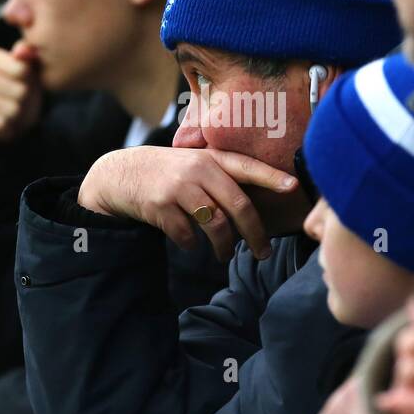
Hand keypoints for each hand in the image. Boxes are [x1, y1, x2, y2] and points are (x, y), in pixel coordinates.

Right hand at [77, 146, 296, 262]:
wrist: (120, 174)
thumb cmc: (167, 172)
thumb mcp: (193, 163)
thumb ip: (220, 176)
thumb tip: (254, 208)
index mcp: (210, 158)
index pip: (247, 167)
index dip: (271, 177)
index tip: (293, 186)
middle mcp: (197, 169)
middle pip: (238, 204)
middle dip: (254, 233)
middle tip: (262, 252)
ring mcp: (179, 187)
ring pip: (215, 224)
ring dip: (223, 246)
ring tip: (223, 255)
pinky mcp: (160, 206)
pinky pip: (187, 235)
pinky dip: (191, 245)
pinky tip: (190, 244)